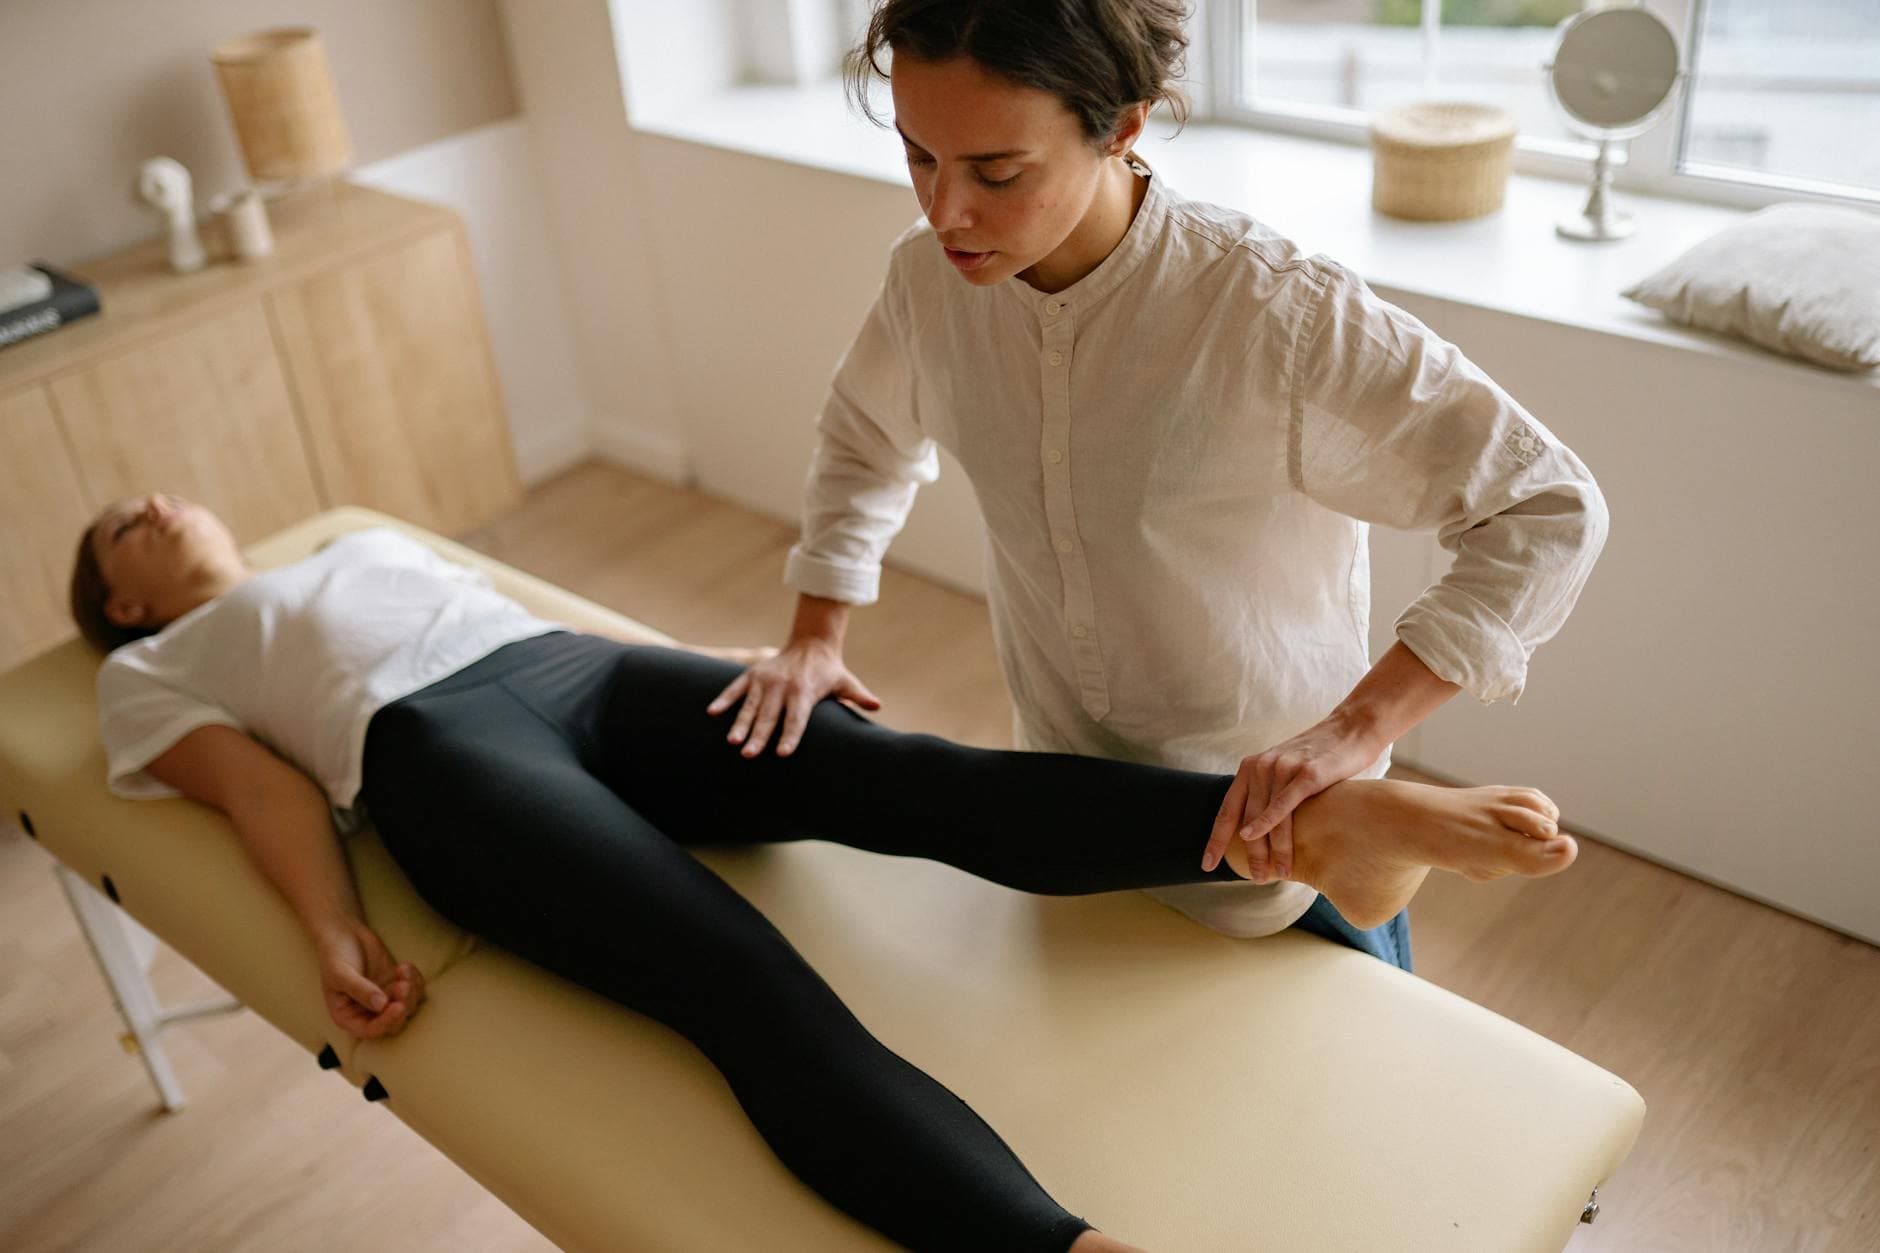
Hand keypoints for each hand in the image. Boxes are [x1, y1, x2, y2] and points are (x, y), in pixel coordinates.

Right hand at [315, 917, 424, 1039]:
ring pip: (408, 1006)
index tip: (397, 1006)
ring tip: (403, 970)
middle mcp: (368, 1012)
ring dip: (411, 991)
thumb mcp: (340, 974)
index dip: (386, 1022)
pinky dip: (415, 979)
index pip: (371, 1031)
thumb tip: (381, 1005)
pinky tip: (405, 966)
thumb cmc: (334, 956)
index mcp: (348, 1017)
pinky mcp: (396, 983)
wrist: (343, 934)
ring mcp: (385, 998)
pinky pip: (415, 990)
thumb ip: (360, 990)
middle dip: (403, 1005)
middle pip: (394, 1023)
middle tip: (402, 985)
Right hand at [705, 636, 880, 757]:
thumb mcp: (845, 681)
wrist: (811, 642)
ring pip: (750, 706)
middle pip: (770, 717)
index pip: (797, 719)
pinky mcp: (753, 674)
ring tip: (732, 742)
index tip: (783, 753)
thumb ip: (858, 695)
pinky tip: (712, 713)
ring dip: (740, 724)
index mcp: (804, 691)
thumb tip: (877, 706)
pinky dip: (723, 700)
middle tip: (750, 755)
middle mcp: (782, 686)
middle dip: (759, 736)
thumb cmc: (829, 670)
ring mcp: (765, 680)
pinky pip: (735, 689)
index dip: (790, 736)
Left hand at [1202, 717, 1383, 879]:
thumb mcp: (1284, 771)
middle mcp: (1261, 766)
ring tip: (1275, 874)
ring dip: (1270, 849)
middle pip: (1246, 817)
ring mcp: (1283, 768)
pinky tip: (1256, 837)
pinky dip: (1268, 821)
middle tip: (1255, 878)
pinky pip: (1284, 802)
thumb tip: (1259, 833)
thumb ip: (1268, 793)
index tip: (1207, 864)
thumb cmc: (1319, 756)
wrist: (1351, 728)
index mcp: (1251, 767)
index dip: (1216, 839)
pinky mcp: (1307, 773)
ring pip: (1266, 816)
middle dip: (1249, 853)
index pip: (1227, 809)